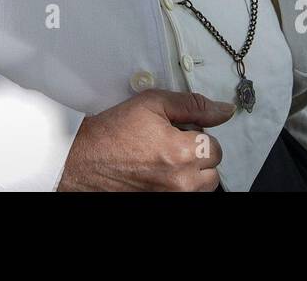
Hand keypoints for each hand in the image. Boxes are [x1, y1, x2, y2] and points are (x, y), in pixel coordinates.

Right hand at [56, 90, 235, 190]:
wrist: (83, 159)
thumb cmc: (113, 132)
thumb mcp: (152, 103)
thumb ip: (192, 105)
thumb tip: (223, 110)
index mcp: (182, 153)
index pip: (215, 147)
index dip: (198, 135)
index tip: (182, 132)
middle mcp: (180, 181)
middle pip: (212, 172)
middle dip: (199, 157)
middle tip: (174, 145)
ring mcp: (170, 197)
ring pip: (200, 188)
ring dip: (190, 174)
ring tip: (166, 159)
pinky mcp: (159, 203)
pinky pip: (182, 195)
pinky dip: (175, 184)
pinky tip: (157, 172)